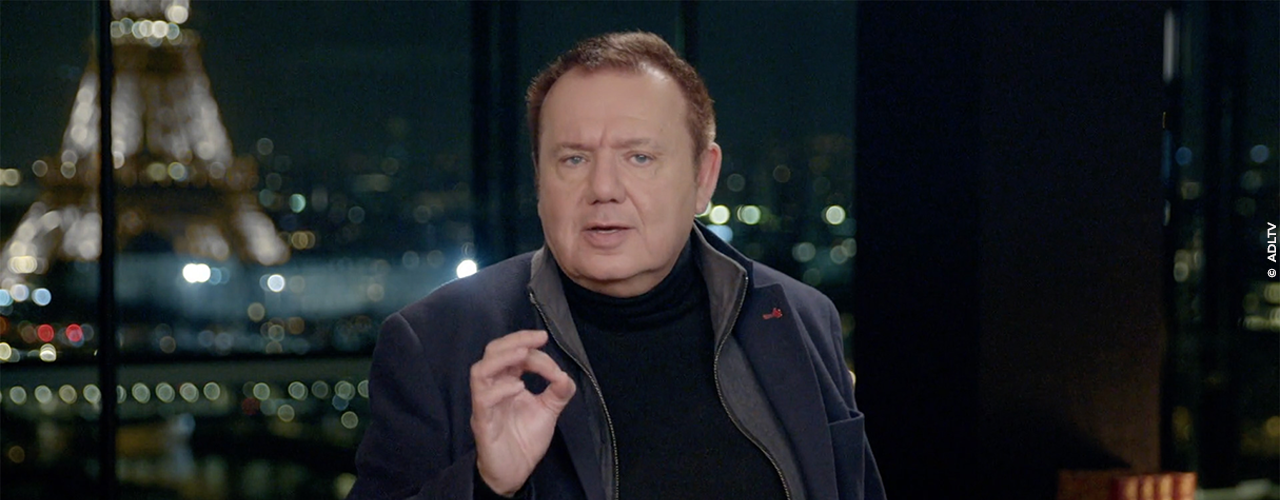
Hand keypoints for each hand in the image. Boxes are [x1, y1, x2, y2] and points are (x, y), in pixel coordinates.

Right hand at [470, 330, 576, 495]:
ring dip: (503, 359)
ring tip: (524, 355)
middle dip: (514, 340)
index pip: (513, 353)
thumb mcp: (548, 411)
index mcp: (506, 381)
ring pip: (480, 371)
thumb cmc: (524, 439)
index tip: (550, 348)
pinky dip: (501, 388)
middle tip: (537, 338)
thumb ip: (558, 392)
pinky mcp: (482, 422)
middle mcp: (492, 388)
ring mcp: (484, 404)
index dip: (532, 348)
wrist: (515, 472)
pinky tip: (518, 388)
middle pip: (492, 352)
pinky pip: (483, 399)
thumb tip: (565, 375)